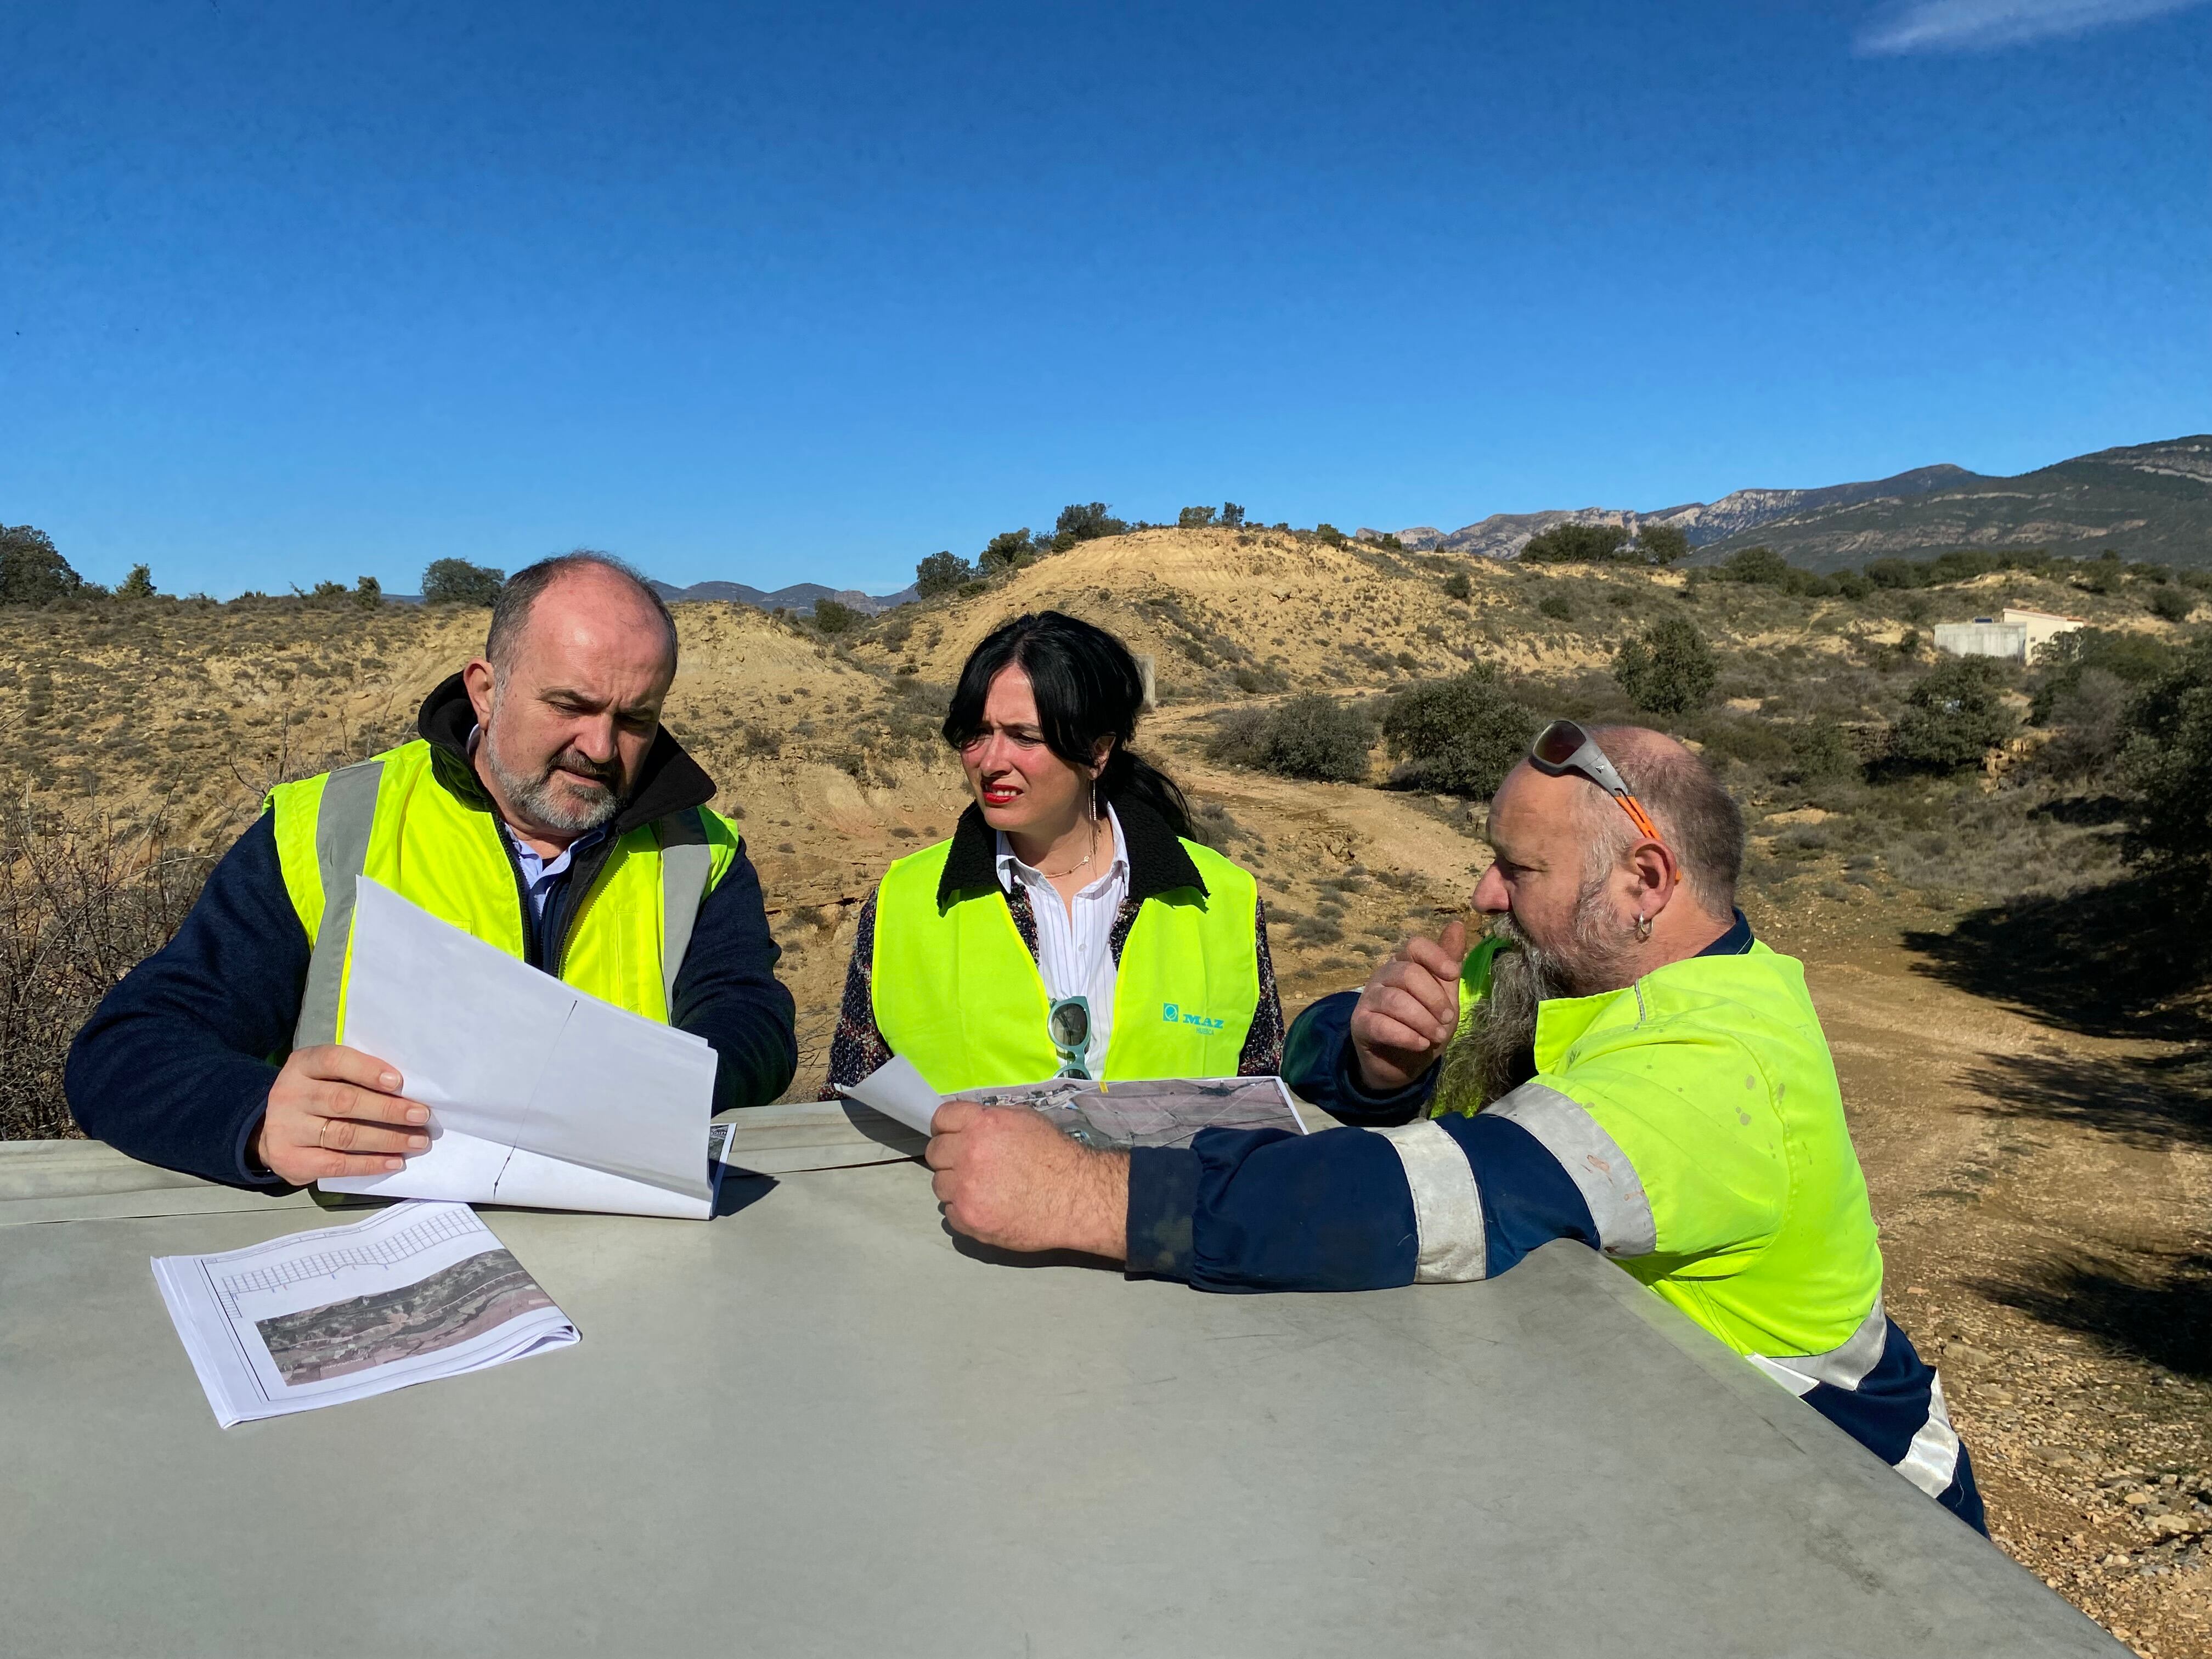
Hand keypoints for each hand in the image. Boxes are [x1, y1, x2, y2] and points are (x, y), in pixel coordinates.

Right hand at [253, 1045, 431, 1184]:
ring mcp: (286, 1129)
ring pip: (344, 1134)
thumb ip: (357, 1076)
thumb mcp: (327, 1076)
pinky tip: (394, 1161)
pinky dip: (369, 1164)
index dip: (368, 1070)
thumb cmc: (317, 1096)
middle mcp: (289, 1094)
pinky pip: (336, 1164)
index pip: (335, 1061)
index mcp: (302, 1065)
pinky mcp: (289, 1160)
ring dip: (387, 1139)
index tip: (399, 1083)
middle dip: (388, 1110)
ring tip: (417, 1141)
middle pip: (344, 1101)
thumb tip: (407, 1090)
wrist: (274, 1129)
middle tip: (421, 1116)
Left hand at [925, 1102, 1128, 1258]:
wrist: (1075, 1196)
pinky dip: (964, 1210)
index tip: (954, 1135)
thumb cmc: (1055, 1155)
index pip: (941, 1118)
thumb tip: (970, 1124)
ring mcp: (965, 1189)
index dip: (947, 1127)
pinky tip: (986, 1207)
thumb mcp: (1025, 1120)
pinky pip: (950, 1212)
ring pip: (939, 1184)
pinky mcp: (969, 1219)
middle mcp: (967, 1154)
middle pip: (934, 1152)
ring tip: (980, 1189)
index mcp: (980, 1125)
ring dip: (955, 1185)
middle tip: (969, 1164)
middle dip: (949, 1156)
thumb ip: (990, 1119)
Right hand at [1348, 917, 1468, 1093]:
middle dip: (1433, 998)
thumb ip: (1448, 963)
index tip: (1453, 975)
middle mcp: (1383, 976)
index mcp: (1403, 965)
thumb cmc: (1423, 1025)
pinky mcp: (1360, 1024)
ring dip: (1423, 1020)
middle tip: (1447, 1019)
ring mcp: (1369, 999)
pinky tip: (1420, 1044)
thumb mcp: (1443, 996)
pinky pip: (1382, 1025)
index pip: (1415, 945)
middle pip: (1408, 974)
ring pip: (1395, 1000)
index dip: (1435, 957)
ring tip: (1437, 1036)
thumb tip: (1457, 924)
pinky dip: (1406, 1036)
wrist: (1402, 1064)